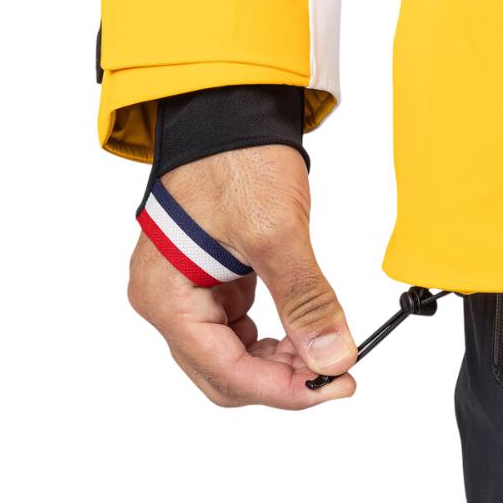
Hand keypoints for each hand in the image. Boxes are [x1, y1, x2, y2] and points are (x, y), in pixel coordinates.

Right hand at [128, 145, 356, 408]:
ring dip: (281, 361)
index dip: (283, 389)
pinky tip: (306, 329)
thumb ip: (305, 302)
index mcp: (165, 297)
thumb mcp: (276, 233)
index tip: (335, 385)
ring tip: (326, 349)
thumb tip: (333, 359)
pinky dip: (276, 335)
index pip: (224, 371)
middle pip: (224, 373)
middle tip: (337, 373)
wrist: (232, 113)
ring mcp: (189, 291)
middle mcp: (167, 301)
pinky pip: (241, 327)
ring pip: (234, 355)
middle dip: (282, 379)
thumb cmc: (237, 160)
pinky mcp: (213, 279)